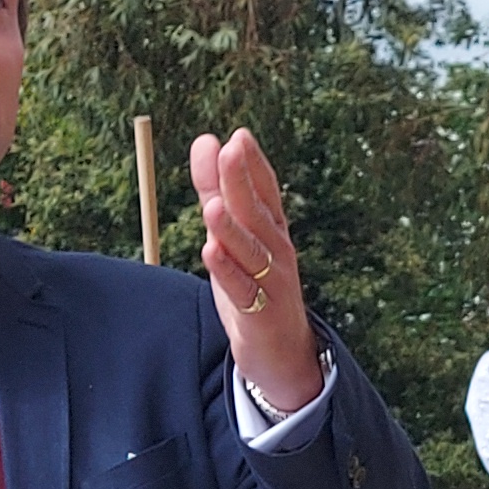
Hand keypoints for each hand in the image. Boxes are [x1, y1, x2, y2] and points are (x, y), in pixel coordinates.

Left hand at [188, 129, 321, 411]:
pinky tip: (211, 252)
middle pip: (257, 213)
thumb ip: (216, 190)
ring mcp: (273, 282)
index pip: (266, 191)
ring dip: (232, 228)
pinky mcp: (261, 313)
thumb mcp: (233, 235)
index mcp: (273, 230)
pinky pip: (242, 289)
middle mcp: (278, 251)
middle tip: (231, 151)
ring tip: (213, 206)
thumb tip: (206, 141)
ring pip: (251, 250)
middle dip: (242, 182)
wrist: (281, 352)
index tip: (239, 137)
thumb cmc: (255, 285)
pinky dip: (227, 271)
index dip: (253, 165)